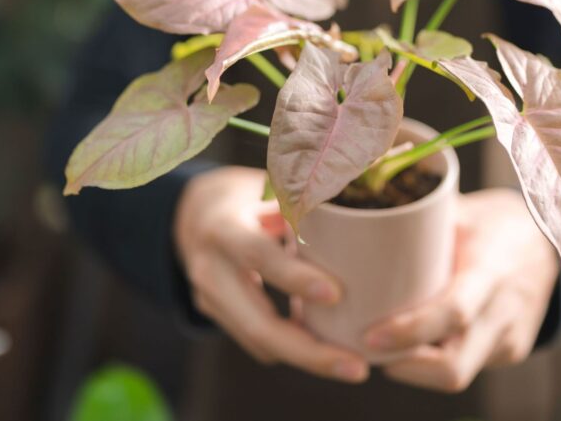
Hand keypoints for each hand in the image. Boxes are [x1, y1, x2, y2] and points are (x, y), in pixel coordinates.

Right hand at [174, 165, 369, 382]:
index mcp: (225, 229)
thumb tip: (366, 213)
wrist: (194, 213)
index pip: (259, 257)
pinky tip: (325, 348)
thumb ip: (304, 207)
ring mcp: (208, 299)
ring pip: (259, 343)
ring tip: (352, 364)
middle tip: (358, 367)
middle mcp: (210, 270)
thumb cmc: (249, 196)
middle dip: (310, 351)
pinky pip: (257, 343)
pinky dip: (292, 348)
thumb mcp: (269, 191)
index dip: (295, 278)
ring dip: (307, 356)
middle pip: (259, 324)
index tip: (337, 294)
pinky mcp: (215, 316)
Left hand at [365, 188, 557, 392]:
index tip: (370, 335)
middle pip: (454, 367)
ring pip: (457, 375)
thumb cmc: (494, 222)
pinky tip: (410, 344)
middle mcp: (505, 312)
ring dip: (414, 368)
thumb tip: (363, 217)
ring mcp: (511, 338)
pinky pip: (467, 368)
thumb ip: (418, 222)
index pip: (453, 312)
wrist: (548, 240)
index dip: (409, 331)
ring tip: (381, 347)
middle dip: (405, 366)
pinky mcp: (511, 351)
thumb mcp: (460, 212)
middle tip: (366, 348)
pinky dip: (433, 362)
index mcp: (491, 270)